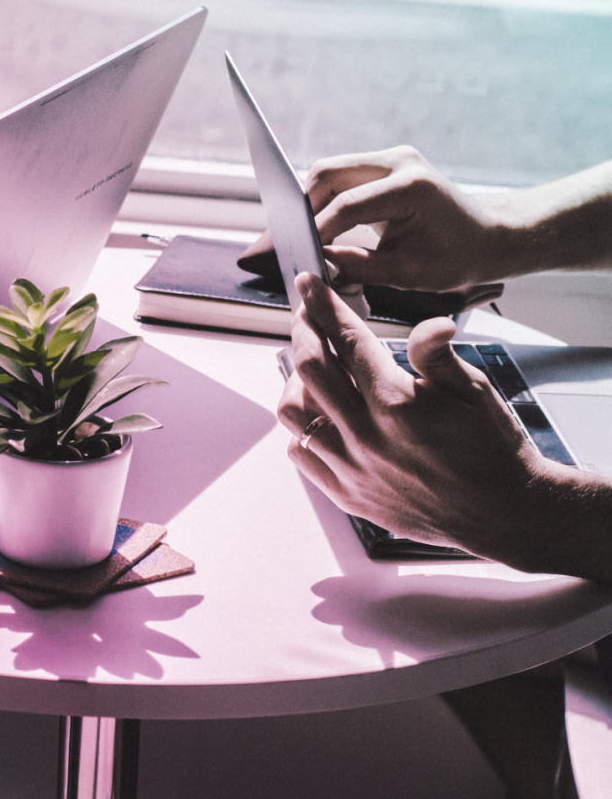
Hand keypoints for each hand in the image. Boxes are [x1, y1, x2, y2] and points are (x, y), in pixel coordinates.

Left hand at [276, 272, 553, 564]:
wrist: (504, 514)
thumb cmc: (493, 449)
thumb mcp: (474, 391)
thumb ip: (438, 354)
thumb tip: (430, 322)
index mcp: (397, 403)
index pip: (346, 340)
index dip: (324, 305)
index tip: (309, 285)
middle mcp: (366, 436)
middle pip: (309, 368)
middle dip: (303, 331)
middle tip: (307, 317)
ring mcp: (353, 468)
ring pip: (294, 412)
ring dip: (296, 382)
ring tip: (313, 368)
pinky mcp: (348, 495)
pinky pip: (300, 454)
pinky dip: (301, 429)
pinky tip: (320, 415)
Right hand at [305, 146, 500, 289]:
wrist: (488, 236)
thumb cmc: (457, 257)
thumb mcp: (406, 273)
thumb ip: (357, 267)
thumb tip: (317, 264)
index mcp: (410, 187)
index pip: (346, 205)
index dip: (317, 231)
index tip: (302, 255)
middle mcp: (399, 161)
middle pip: (328, 174)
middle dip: (306, 208)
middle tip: (297, 241)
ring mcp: (392, 158)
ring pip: (330, 171)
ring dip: (314, 202)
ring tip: (310, 235)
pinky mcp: (386, 164)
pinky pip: (343, 175)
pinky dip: (328, 199)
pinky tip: (325, 225)